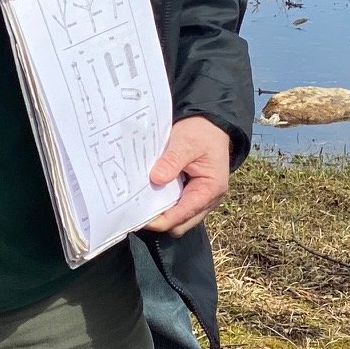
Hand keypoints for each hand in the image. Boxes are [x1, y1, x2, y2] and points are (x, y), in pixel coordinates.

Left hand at [142, 115, 231, 236]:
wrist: (211, 124)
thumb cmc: (202, 132)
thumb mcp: (186, 142)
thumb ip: (172, 161)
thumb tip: (156, 178)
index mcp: (211, 189)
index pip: (183, 215)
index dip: (161, 220)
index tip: (139, 217)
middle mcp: (208, 199)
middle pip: (180, 224)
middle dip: (160, 221)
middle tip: (138, 210)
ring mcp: (200, 199)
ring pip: (178, 219)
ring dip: (162, 214)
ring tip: (142, 203)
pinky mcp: (192, 194)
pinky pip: (177, 208)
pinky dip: (164, 205)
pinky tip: (151, 195)